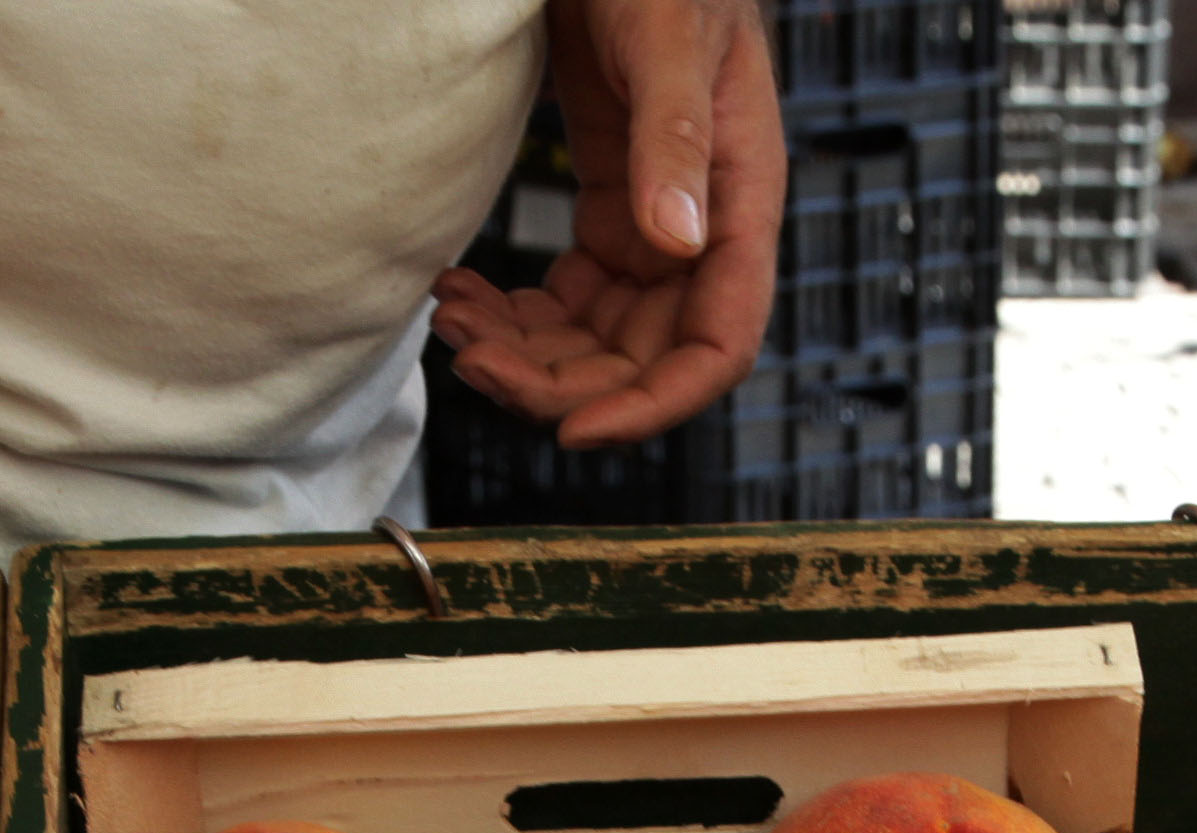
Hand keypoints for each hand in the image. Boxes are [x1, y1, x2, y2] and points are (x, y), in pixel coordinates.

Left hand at [432, 0, 781, 447]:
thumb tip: (679, 244)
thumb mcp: (668, 39)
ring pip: (598, 335)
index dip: (652, 402)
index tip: (573, 428)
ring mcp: (657, 221)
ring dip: (527, 350)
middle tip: (473, 361)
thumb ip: (674, 139)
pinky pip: (570, 294)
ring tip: (454, 321)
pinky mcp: (612, 203)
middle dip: (560, 380)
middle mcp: (704, 228)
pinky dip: (517, 310)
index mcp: (741, 201)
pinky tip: (462, 289)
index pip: (719, 342)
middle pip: (644, 356)